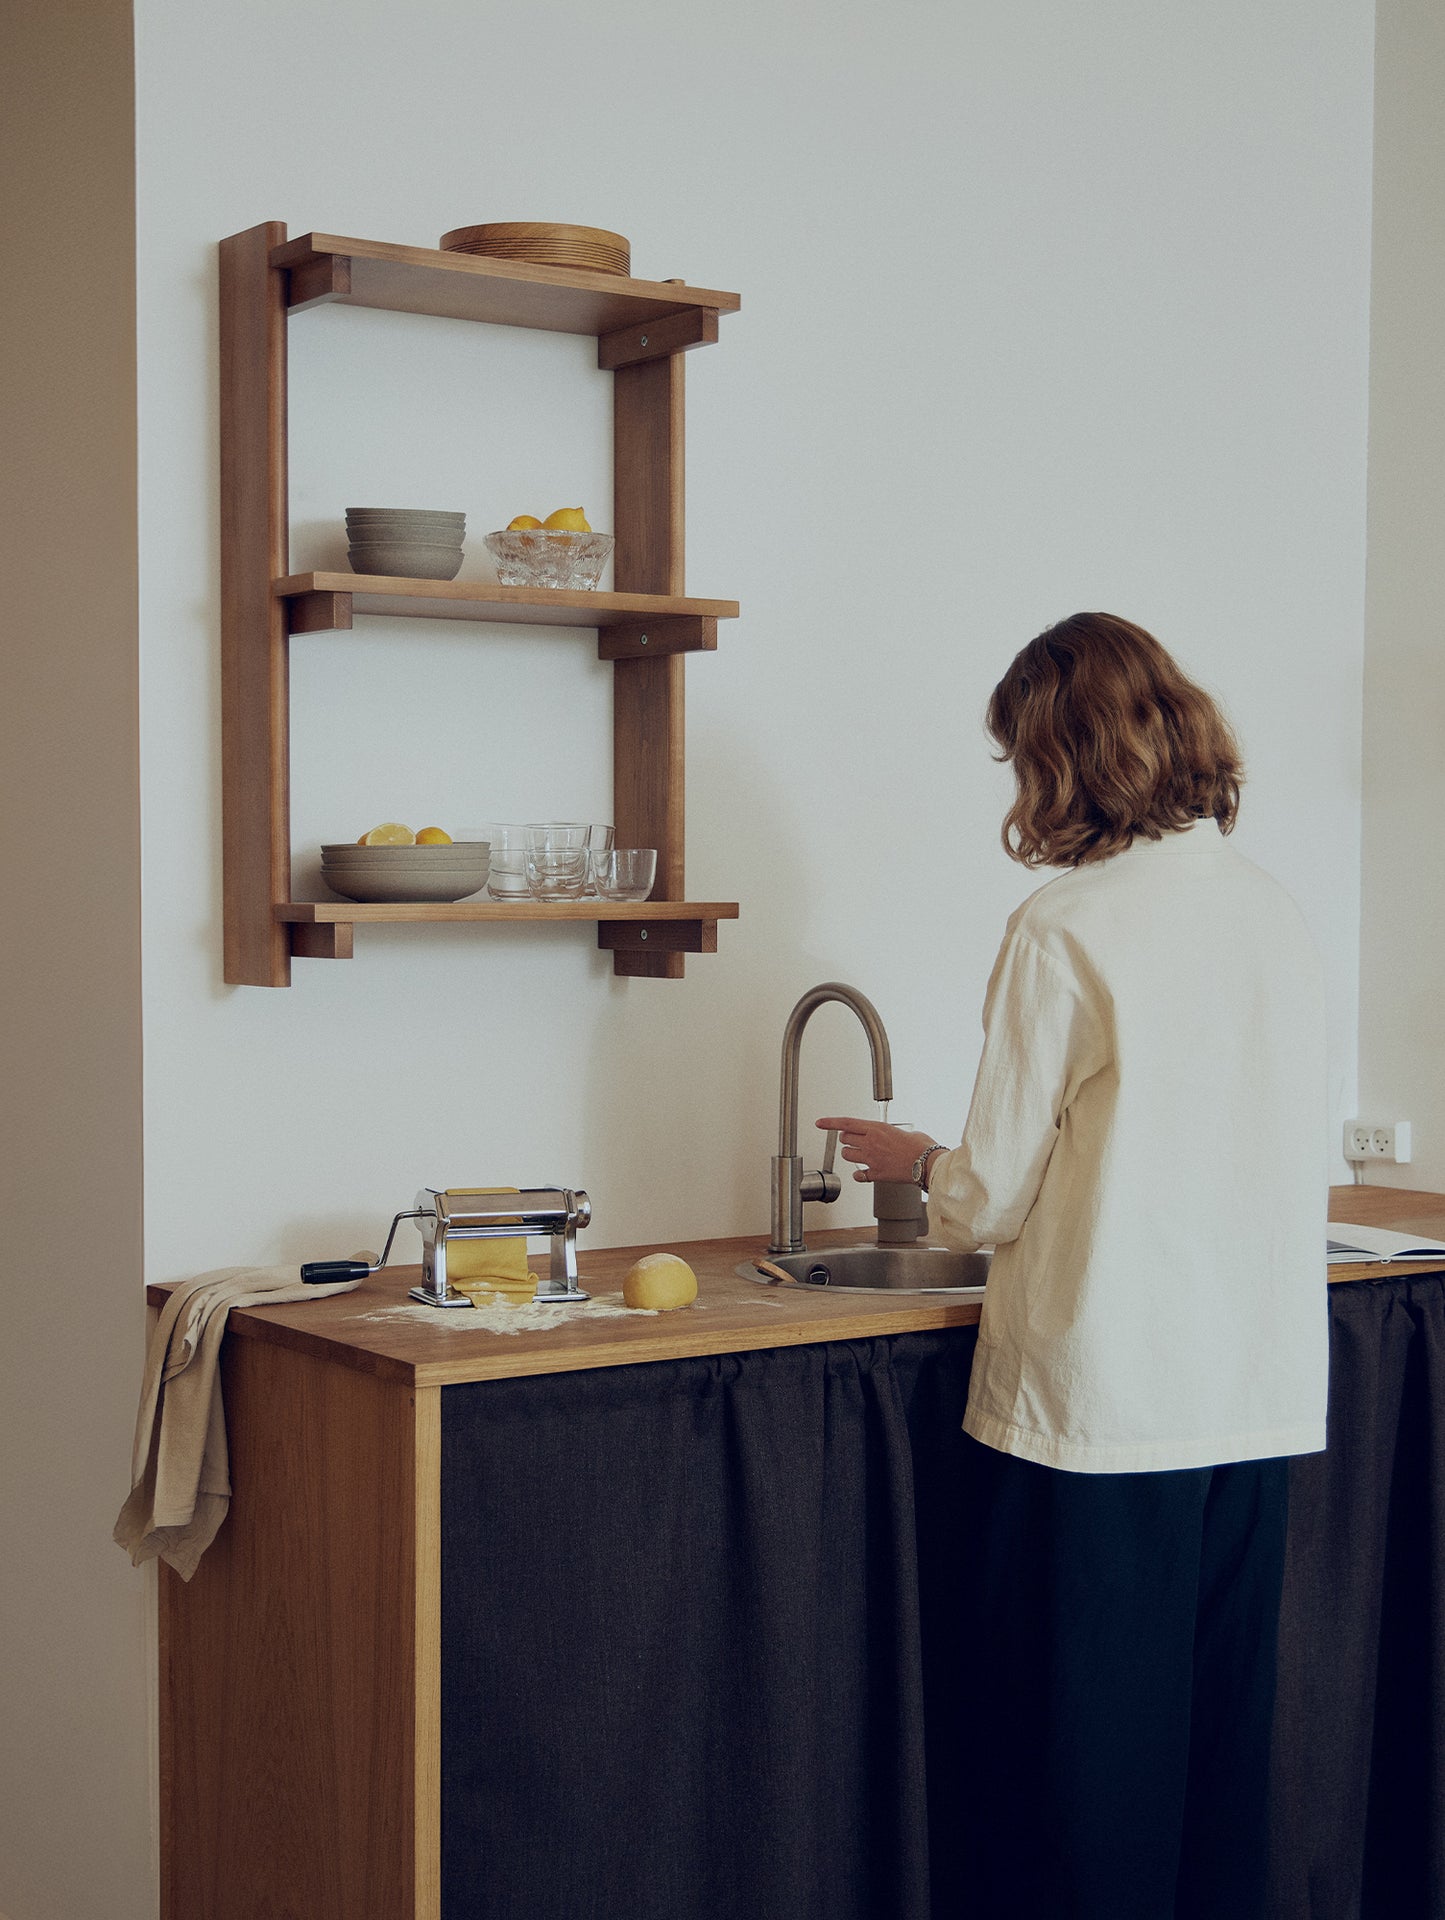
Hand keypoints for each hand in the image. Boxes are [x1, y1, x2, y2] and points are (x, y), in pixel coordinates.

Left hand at [815, 1116, 939, 1184]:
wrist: (929, 1164)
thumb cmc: (921, 1146)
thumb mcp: (904, 1131)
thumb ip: (890, 1132)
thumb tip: (890, 1136)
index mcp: (877, 1128)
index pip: (846, 1123)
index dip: (830, 1122)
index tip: (819, 1122)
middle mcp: (871, 1143)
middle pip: (844, 1139)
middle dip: (847, 1139)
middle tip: (855, 1140)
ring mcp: (872, 1159)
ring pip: (847, 1155)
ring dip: (851, 1154)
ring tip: (860, 1154)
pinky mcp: (877, 1174)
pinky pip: (859, 1174)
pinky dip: (859, 1174)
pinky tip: (863, 1173)